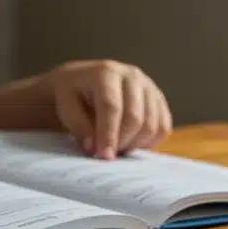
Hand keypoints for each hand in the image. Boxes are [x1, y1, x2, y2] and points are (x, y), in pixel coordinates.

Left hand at [46, 60, 171, 158]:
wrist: (83, 82)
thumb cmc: (71, 95)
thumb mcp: (64, 106)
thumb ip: (78, 127)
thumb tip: (94, 148)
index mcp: (105, 72)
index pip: (112, 107)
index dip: (108, 134)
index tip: (103, 156)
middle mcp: (131, 75)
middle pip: (134, 117)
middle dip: (121, 142)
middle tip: (107, 155)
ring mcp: (148, 86)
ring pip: (152, 124)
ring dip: (134, 144)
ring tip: (116, 148)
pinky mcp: (158, 99)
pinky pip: (163, 127)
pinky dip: (149, 142)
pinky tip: (131, 144)